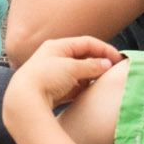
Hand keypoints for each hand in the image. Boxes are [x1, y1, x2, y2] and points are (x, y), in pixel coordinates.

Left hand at [7, 34, 122, 119]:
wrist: (24, 101)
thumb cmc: (46, 78)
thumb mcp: (71, 68)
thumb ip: (91, 66)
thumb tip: (107, 64)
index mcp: (57, 46)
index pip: (86, 43)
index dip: (104, 49)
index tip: (119, 59)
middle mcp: (54, 58)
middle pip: (83, 57)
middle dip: (98, 63)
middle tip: (113, 71)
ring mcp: (53, 74)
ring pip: (78, 72)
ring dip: (91, 76)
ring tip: (103, 82)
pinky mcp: (53, 90)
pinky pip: (73, 86)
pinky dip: (83, 88)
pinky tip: (90, 92)